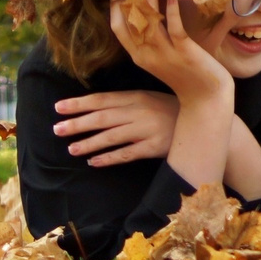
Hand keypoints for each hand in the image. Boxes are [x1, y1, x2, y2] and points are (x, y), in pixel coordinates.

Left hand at [53, 90, 176, 165]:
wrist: (203, 122)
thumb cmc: (171, 110)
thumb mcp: (150, 98)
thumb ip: (126, 102)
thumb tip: (96, 107)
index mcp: (137, 97)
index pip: (102, 99)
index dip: (79, 103)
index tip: (58, 107)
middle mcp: (140, 111)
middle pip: (103, 117)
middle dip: (78, 123)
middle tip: (57, 129)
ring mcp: (147, 129)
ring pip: (112, 137)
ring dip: (89, 143)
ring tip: (71, 149)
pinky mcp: (154, 147)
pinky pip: (127, 154)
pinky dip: (109, 158)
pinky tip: (94, 162)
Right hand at [108, 0, 232, 109]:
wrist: (205, 97)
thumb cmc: (185, 75)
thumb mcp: (161, 57)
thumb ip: (152, 39)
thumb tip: (148, 11)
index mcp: (138, 55)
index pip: (117, 27)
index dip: (115, 5)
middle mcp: (146, 54)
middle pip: (129, 21)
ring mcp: (164, 53)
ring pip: (149, 22)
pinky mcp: (184, 52)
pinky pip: (175, 28)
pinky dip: (172, 11)